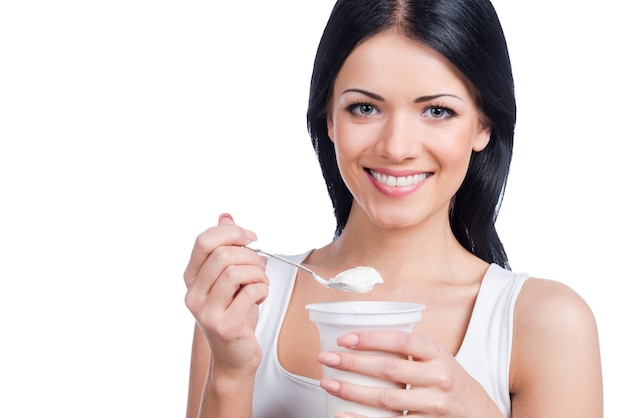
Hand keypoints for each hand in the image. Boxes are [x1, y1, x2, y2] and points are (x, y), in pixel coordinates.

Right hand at [183, 213, 268, 379]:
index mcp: (192, 278)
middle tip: (260, 267)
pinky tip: (260, 297)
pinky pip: (250, 292)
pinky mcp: (225, 326)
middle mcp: (194, 294)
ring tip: (261, 283)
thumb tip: (225, 217)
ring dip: (258, 273)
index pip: (204, 241)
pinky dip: (263, 290)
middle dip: (251, 255)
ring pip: (236, 272)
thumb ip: (225, 247)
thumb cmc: (234, 314)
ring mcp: (207, 312)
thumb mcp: (228, 278)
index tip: (250, 237)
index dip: (232, 233)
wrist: (234, 356)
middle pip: (223, 254)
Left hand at [318, 330, 502, 416]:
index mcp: (438, 354)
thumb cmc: (452, 384)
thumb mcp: (439, 360)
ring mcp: (434, 405)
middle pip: (388, 369)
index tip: (344, 339)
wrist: (482, 415)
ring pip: (386, 398)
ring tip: (328, 383)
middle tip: (326, 359)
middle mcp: (438, 378)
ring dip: (351, 391)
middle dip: (351, 363)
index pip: (400, 341)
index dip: (370, 338)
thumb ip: (411, 351)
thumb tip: (364, 339)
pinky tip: (343, 415)